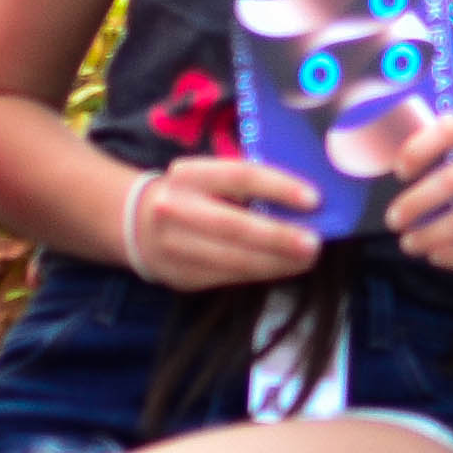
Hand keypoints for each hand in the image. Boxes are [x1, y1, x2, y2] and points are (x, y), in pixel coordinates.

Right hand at [125, 155, 322, 290]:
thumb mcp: (211, 178)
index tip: (314, 199)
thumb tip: (307, 201)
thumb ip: (250, 185)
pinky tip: (284, 267)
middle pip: (236, 225)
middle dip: (280, 236)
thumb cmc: (195, 195)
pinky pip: (230, 277)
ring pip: (235, 259)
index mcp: (189, 174)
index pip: (240, 176)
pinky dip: (263, 273)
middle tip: (315, 243)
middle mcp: (176, 209)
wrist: (137, 225)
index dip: (279, 187)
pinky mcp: (181, 276)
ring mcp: (174, 246)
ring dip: (277, 261)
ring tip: (307, 258)